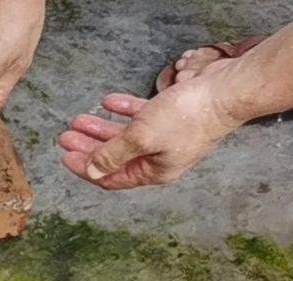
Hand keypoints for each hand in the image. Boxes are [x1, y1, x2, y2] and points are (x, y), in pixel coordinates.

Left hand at [57, 80, 246, 189]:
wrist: (226, 91)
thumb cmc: (189, 117)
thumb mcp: (142, 138)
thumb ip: (114, 154)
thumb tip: (93, 171)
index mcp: (154, 171)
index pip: (111, 177)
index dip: (86, 168)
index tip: (66, 156)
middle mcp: (161, 158)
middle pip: (115, 156)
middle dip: (88, 147)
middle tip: (66, 136)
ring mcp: (169, 137)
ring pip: (126, 136)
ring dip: (101, 128)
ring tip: (79, 119)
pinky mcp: (175, 116)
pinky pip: (142, 116)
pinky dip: (124, 110)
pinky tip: (109, 102)